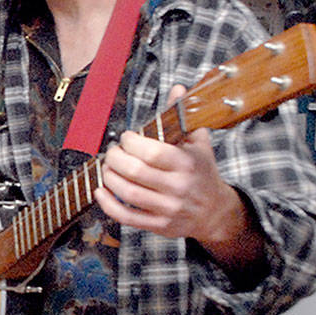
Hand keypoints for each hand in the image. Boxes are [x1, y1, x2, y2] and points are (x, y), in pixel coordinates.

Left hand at [95, 85, 263, 270]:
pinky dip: (108, 205)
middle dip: (116, 159)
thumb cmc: (201, 172)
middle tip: (112, 152)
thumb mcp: (198, 143)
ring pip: (129, 194)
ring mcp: (168, 209)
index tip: (126, 138)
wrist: (215, 211)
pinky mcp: (159, 225)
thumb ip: (182, 117)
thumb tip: (177, 88)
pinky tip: (100, 191)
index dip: (131, 143)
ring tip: (107, 168)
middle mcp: (178, 187)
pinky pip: (127, 217)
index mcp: (187, 164)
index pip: (152, 152)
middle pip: (136, 172)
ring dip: (110, 178)